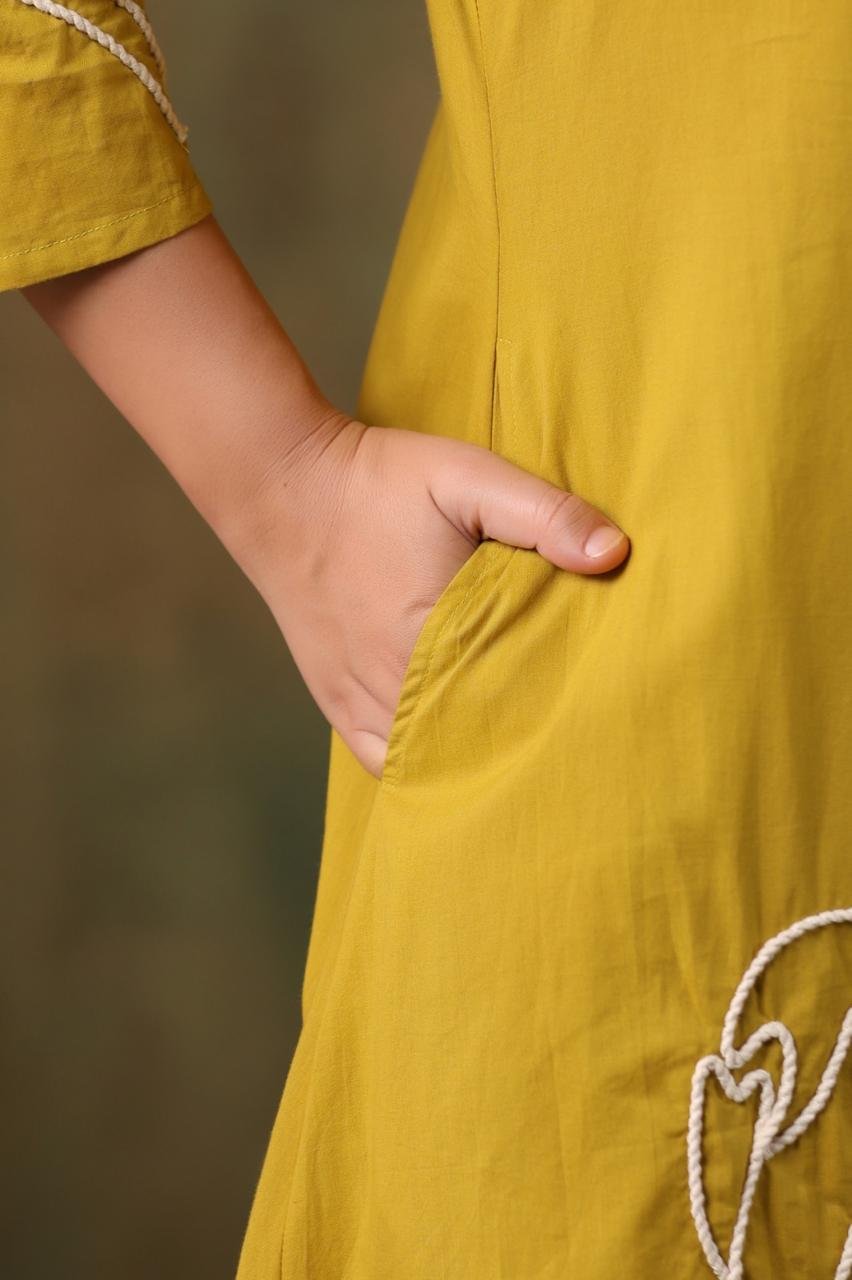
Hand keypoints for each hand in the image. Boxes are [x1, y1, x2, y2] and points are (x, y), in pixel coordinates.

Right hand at [242, 411, 629, 778]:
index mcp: (434, 636)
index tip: (593, 712)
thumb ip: (544, 513)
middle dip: (519, 745)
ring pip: (426, 762)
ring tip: (514, 755)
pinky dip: (416, 766)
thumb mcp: (468, 478)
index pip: (515, 705)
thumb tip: (614, 553)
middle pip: (473, 743)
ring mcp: (358, 698)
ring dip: (469, 759)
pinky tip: (447, 759)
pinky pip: (379, 761)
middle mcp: (392, 682)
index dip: (557, 714)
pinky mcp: (334, 700)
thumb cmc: (379, 482)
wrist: (281, 485)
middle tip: (565, 742)